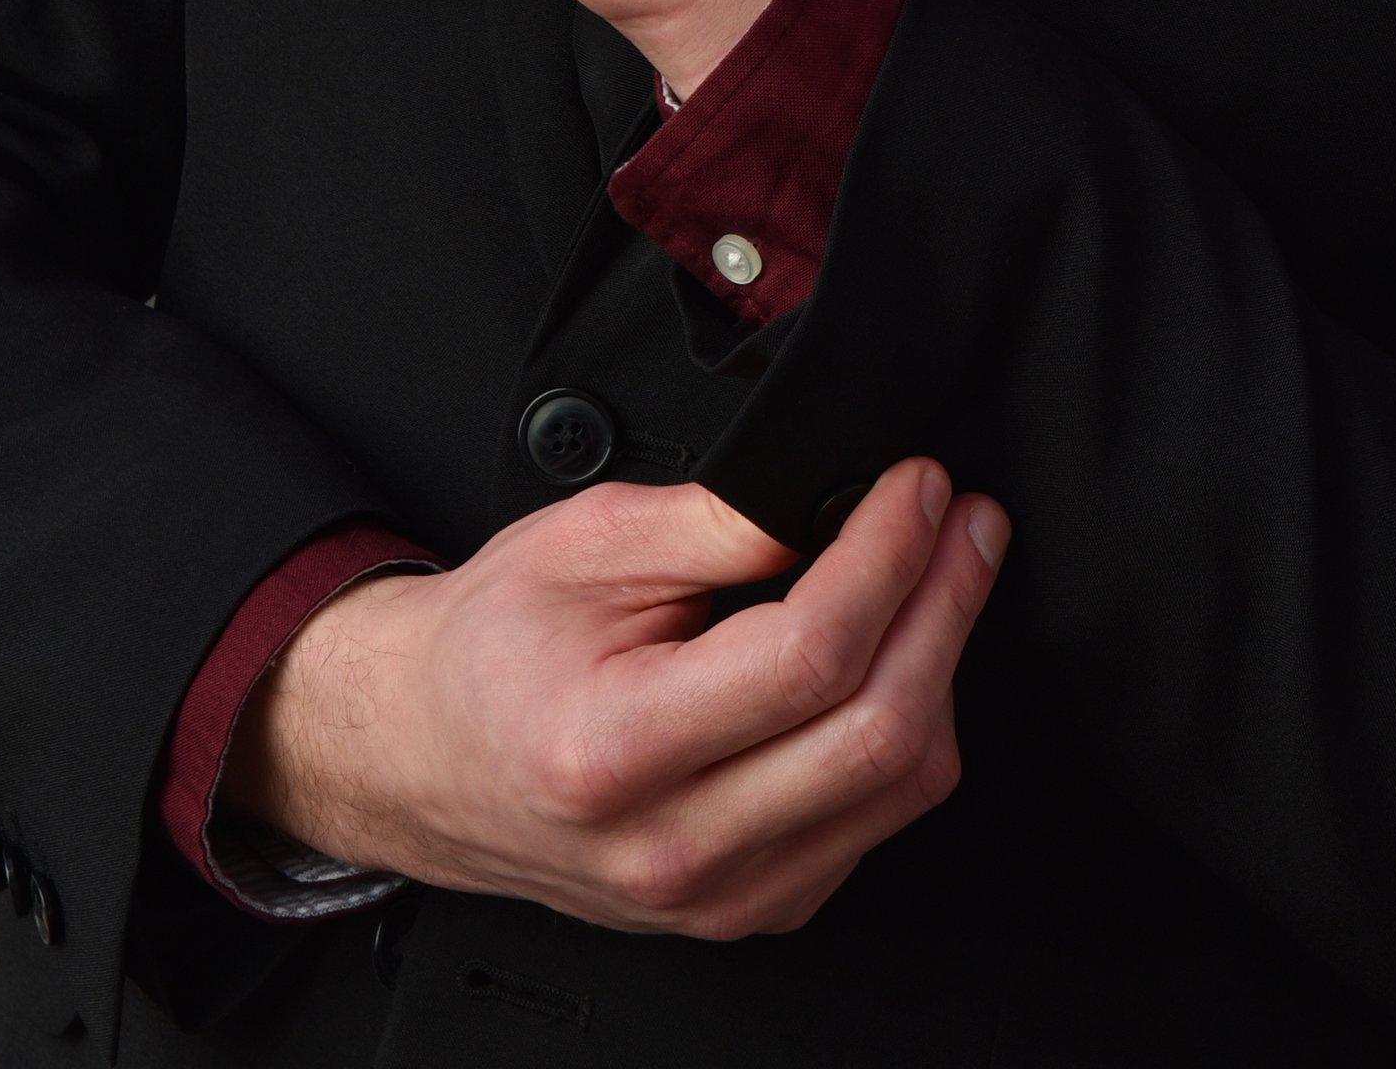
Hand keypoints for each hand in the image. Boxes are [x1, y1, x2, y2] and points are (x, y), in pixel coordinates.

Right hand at [222, 463, 1006, 937]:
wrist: (430, 756)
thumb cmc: (494, 650)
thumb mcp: (584, 542)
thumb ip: (713, 519)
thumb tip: (827, 496)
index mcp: (618, 750)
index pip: (808, 656)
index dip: (887, 555)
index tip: (917, 487)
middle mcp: (675, 846)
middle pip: (877, 732)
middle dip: (946, 602)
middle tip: (965, 519)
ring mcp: (720, 895)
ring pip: (898, 786)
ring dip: (943, 663)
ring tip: (944, 571)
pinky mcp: (754, 908)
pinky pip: (875, 822)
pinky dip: (906, 727)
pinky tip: (894, 656)